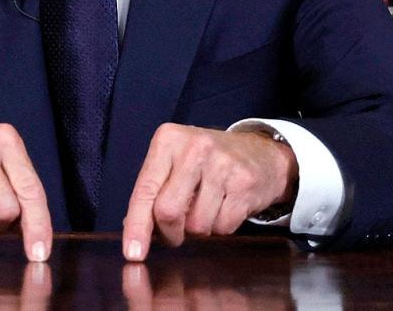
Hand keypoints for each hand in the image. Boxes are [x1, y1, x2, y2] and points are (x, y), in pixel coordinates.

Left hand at [121, 124, 297, 260]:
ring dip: (198, 229)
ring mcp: (222, 164)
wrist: (260, 153)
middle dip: (170, 232)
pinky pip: (223, 227)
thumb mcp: (174, 162)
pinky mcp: (245, 183)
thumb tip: (133, 231)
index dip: (137, 226)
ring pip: (197, 225)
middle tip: (175, 233)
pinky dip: (220, 227)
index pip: (145, 190)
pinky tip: (224, 207)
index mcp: (168, 139)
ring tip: (205, 209)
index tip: (132, 253)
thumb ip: (152, 191)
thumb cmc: (206, 162)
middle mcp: (194, 148)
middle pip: (168, 211)